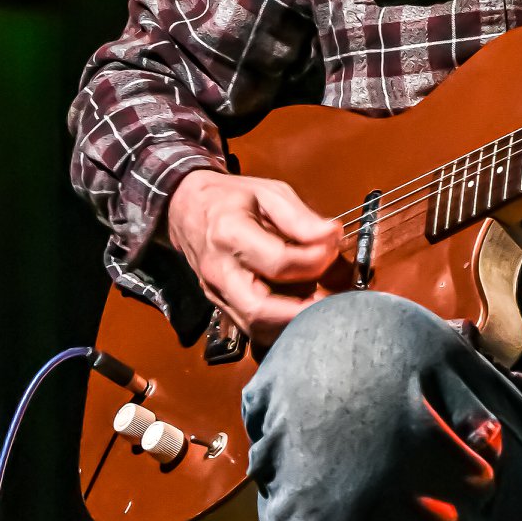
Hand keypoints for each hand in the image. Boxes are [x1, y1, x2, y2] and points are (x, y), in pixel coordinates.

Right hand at [166, 169, 342, 343]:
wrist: (185, 208)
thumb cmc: (229, 199)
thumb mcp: (268, 193)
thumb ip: (301, 218)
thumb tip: (332, 236)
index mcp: (230, 234)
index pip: (278, 262)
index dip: (314, 259)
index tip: (333, 247)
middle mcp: (219, 270)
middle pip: (260, 310)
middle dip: (303, 312)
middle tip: (335, 302)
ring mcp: (217, 292)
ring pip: (255, 327)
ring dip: (293, 323)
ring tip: (323, 307)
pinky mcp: (221, 304)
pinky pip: (252, 327)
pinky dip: (280, 325)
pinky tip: (302, 311)